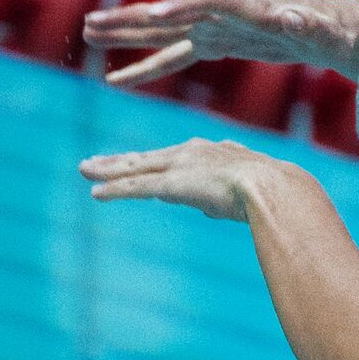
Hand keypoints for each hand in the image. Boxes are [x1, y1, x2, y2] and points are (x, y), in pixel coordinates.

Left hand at [79, 137, 281, 220]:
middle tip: (94, 161)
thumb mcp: (242, 192)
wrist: (274, 187)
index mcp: (209, 153)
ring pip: (135, 169)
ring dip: (107, 170)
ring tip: (84, 169)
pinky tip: (95, 193)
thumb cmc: (271, 192)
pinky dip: (115, 190)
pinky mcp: (172, 184)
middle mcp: (189, 154)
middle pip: (145, 158)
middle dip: (118, 161)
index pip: (170, 157)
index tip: (134, 162)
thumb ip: (222, 195)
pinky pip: (136, 187)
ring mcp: (179, 168)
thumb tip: (210, 207)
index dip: (149, 161)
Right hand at [83, 0, 358, 85]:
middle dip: (132, 19)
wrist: (341, 31)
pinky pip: (176, 57)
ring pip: (163, 33)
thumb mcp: (324, 30)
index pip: (210, 4)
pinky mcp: (220, 45)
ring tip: (88, 37)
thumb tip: (296, 18)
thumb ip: (306, 24)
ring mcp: (219, 29)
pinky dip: (148, 68)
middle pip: (171, 14)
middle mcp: (225, 14)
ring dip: (127, 37)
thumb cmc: (334, 31)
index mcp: (248, 9)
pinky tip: (119, 79)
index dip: (183, 8)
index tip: (154, 15)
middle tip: (91, 24)